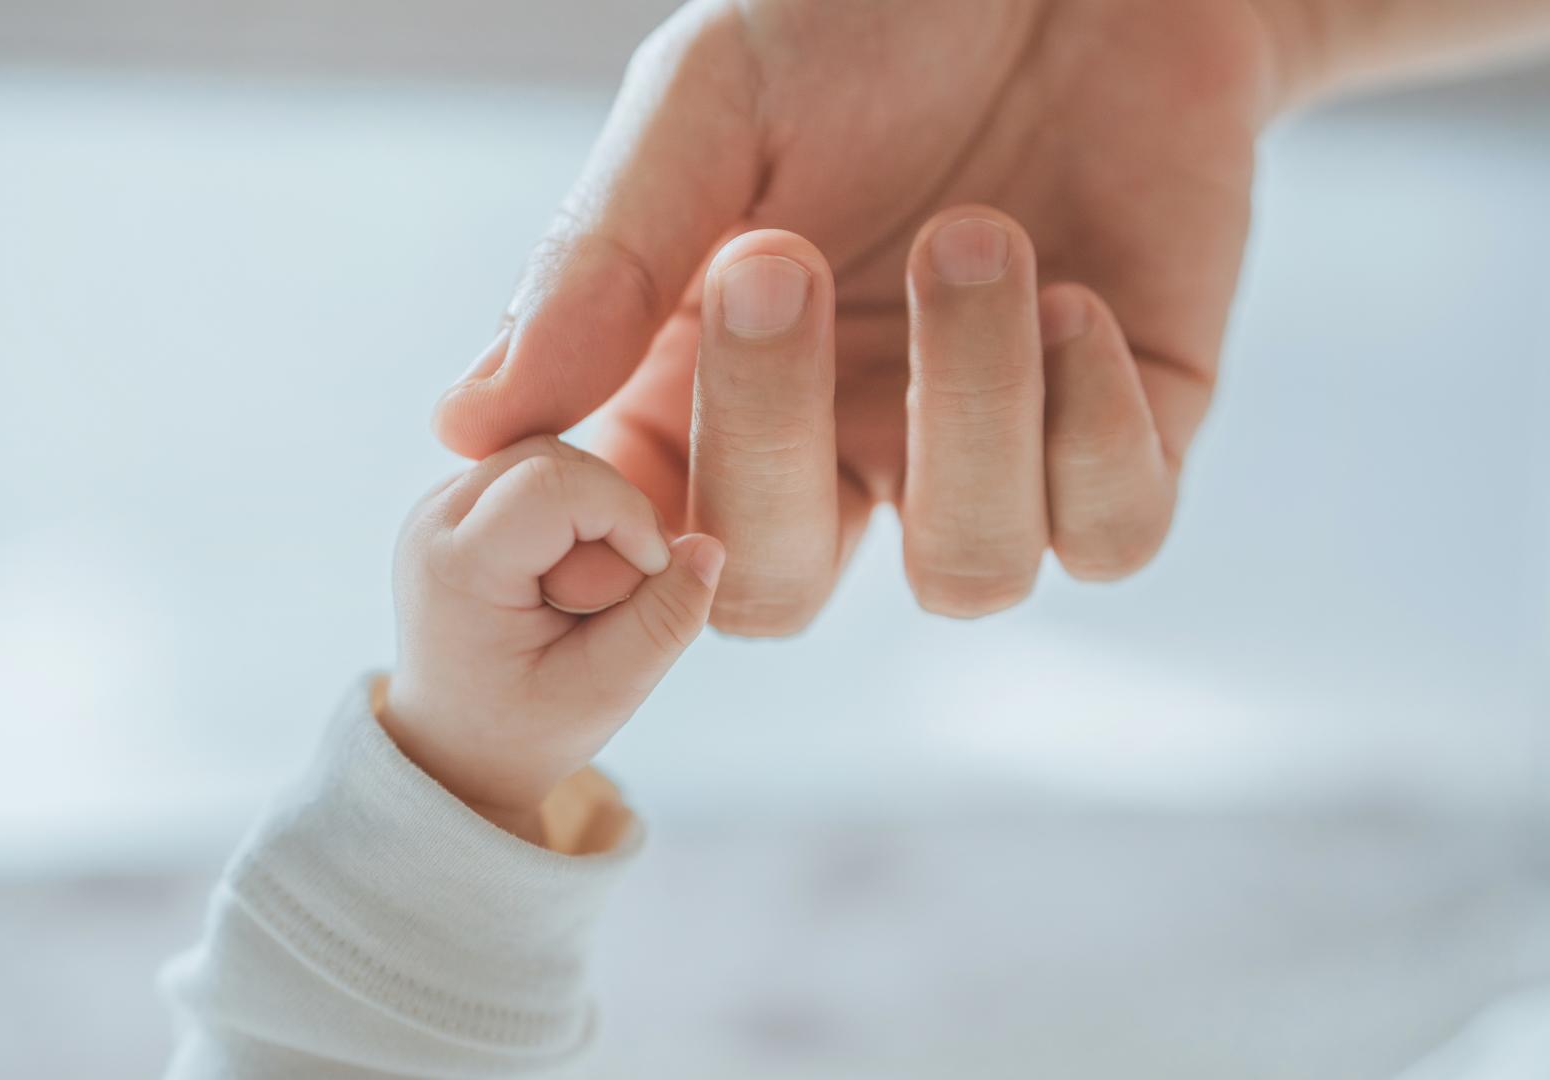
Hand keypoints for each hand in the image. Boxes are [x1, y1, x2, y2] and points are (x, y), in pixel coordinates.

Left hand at [383, 435, 726, 841]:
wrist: (454, 744)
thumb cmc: (524, 727)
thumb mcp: (607, 691)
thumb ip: (665, 621)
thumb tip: (709, 546)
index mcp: (458, 567)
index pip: (556, 484)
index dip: (627, 517)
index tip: (650, 577)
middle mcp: (434, 520)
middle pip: (555, 460)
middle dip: (611, 517)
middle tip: (609, 598)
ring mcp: (439, 504)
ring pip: (550, 457)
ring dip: (593, 514)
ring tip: (585, 591)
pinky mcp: (461, 501)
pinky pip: (537, 471)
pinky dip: (573, 514)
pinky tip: (569, 573)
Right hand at [434, 0, 1279, 629]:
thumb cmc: (868, 13)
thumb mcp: (709, 101)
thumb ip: (602, 260)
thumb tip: (467, 427)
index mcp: (706, 384)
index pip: (633, 537)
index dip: (607, 533)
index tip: (591, 435)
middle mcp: (837, 442)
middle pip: (776, 591)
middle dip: (769, 439)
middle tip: (777, 258)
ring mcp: (979, 447)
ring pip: (965, 577)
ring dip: (969, 410)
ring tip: (975, 232)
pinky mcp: (1128, 427)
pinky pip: (1110, 533)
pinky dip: (1087, 428)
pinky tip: (1072, 293)